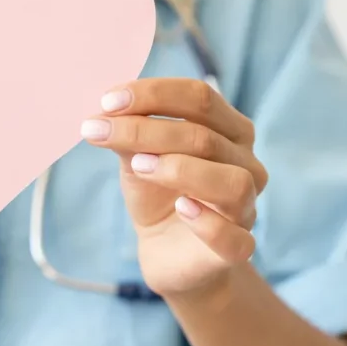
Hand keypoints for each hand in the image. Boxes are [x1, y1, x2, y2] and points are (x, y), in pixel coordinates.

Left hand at [81, 78, 267, 298]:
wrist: (164, 251)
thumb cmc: (158, 195)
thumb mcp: (137, 158)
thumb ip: (129, 135)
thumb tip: (106, 112)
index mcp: (230, 131)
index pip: (201, 98)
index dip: (154, 94)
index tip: (106, 101)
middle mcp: (247, 165)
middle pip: (205, 136)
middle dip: (146, 130)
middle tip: (99, 131)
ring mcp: (247, 208)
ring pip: (231, 182)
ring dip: (180, 169)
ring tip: (138, 167)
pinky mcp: (238, 249)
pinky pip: (234, 238)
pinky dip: (207, 222)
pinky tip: (180, 208)